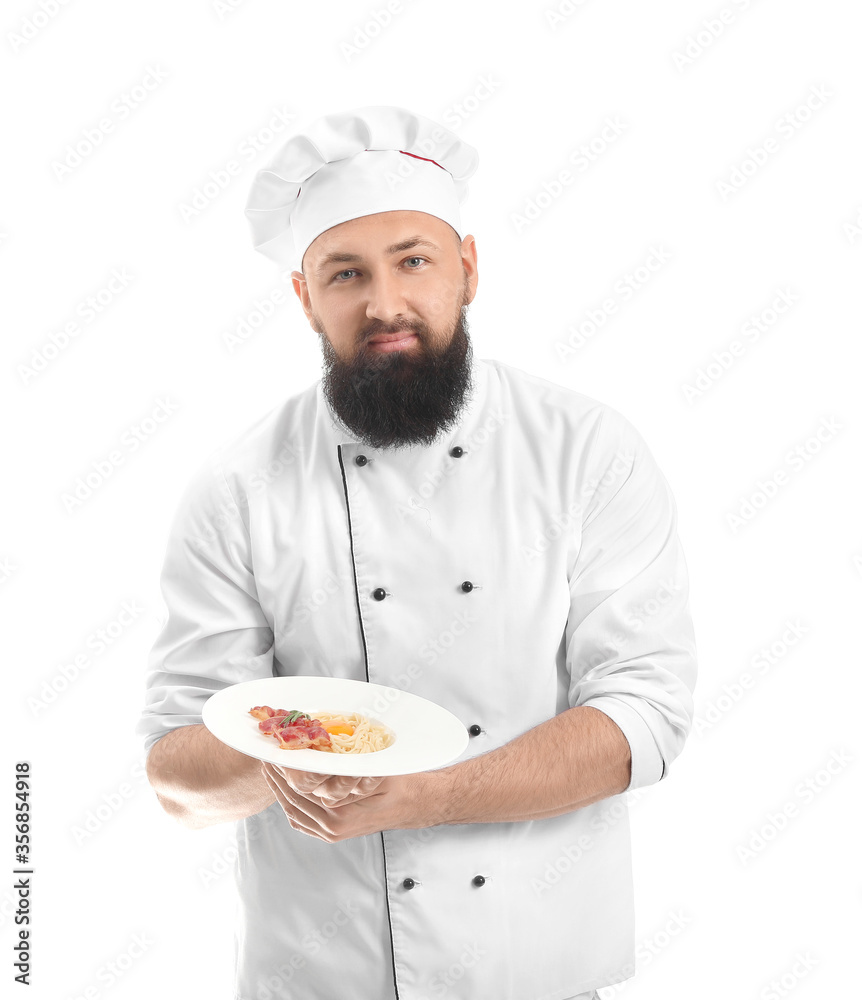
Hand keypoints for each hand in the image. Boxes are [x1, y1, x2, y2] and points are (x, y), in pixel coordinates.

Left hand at [260, 762, 430, 842]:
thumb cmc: (397, 785)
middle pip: (290, 802)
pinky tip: (285, 790)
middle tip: (266, 758)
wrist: (413, 804)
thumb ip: (343, 770)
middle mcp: (331, 828)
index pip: (299, 790)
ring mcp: (331, 834)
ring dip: (279, 791)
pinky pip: (302, 822)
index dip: (283, 770)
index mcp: (338, 815)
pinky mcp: (332, 833)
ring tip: (271, 770)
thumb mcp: (371, 771)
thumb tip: (313, 759)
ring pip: (293, 813)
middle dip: (276, 779)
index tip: (274, 754)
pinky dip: (290, 806)